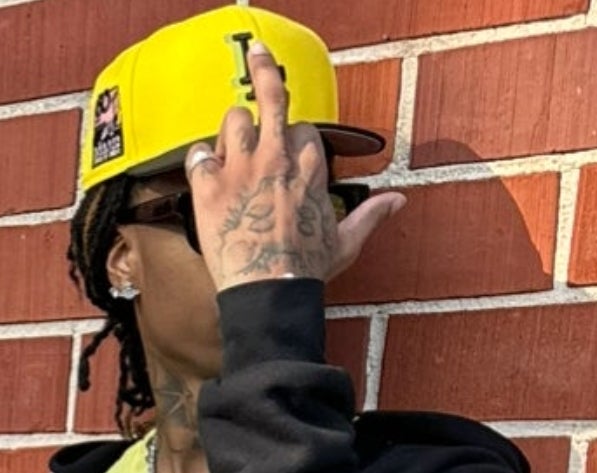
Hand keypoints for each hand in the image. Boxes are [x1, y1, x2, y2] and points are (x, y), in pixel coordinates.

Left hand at [187, 40, 402, 289]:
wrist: (269, 293)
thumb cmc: (305, 271)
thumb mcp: (345, 242)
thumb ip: (369, 215)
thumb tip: (397, 202)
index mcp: (311, 166)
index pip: (302, 128)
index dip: (292, 137)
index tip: (284, 147)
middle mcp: (278, 158)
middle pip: (273, 97)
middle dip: (265, 73)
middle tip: (258, 55)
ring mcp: (243, 169)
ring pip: (234, 119)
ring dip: (230, 130)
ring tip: (227, 147)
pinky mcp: (211, 188)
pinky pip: (199, 153)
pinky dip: (199, 159)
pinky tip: (203, 171)